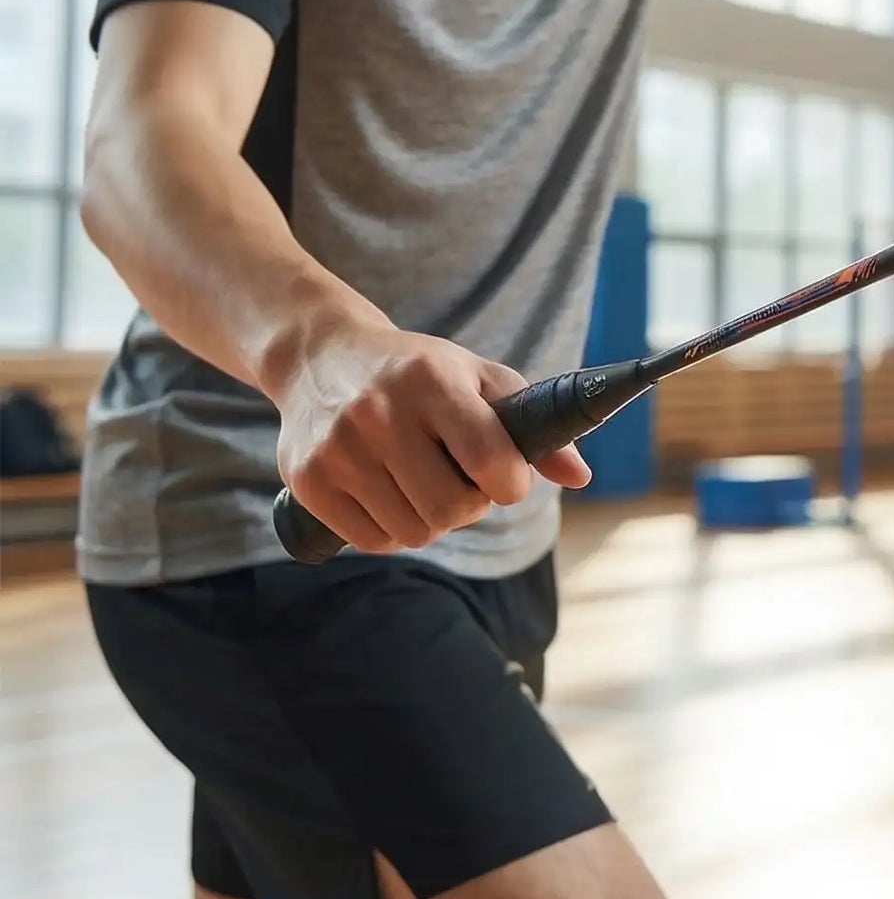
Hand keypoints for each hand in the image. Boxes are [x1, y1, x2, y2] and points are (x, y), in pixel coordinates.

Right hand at [270, 317, 589, 553]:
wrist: (322, 357)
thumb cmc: (419, 372)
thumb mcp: (479, 377)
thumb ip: (531, 425)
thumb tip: (581, 476)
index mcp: (433, 382)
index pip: (489, 458)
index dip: (511, 484)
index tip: (507, 479)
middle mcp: (381, 414)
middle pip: (451, 509)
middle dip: (470, 507)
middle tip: (463, 483)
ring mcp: (339, 449)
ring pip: (413, 532)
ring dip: (431, 521)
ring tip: (424, 484)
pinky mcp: (308, 480)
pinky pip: (371, 541)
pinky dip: (392, 532)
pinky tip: (391, 496)